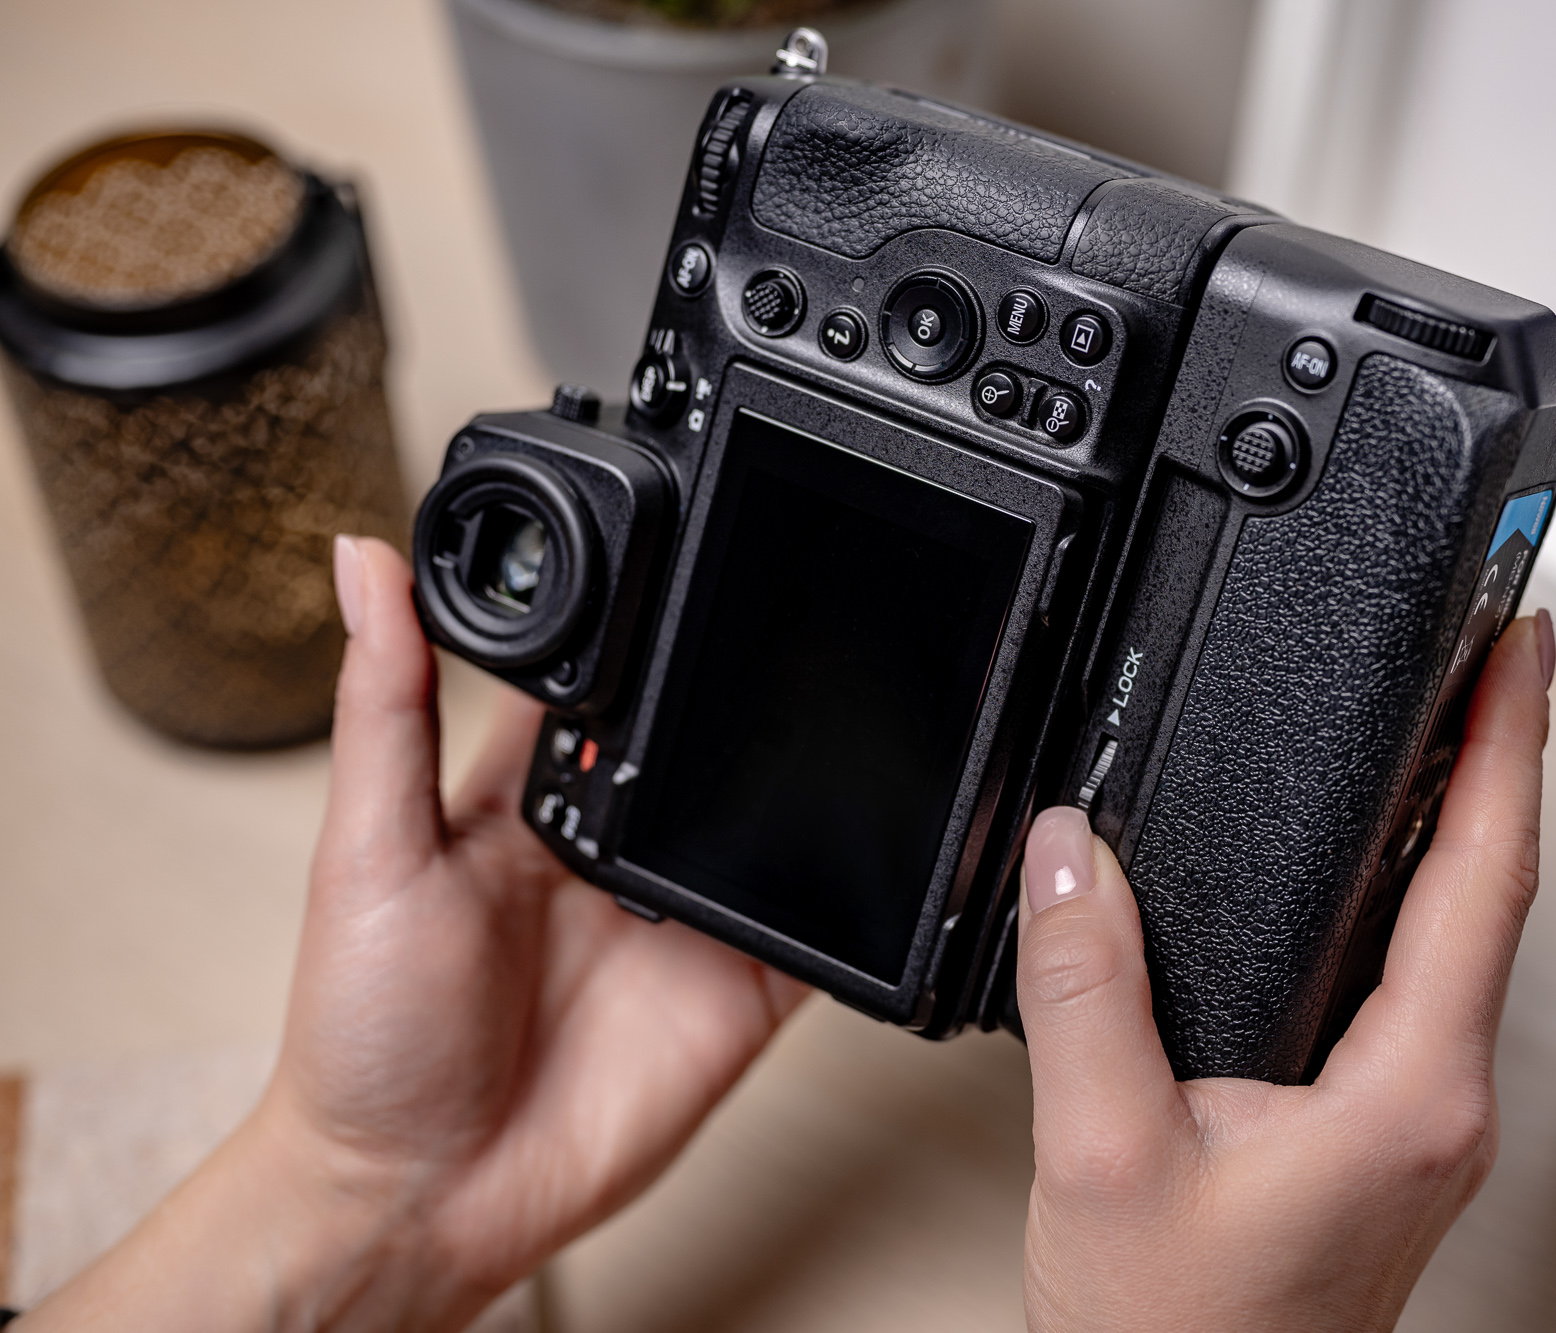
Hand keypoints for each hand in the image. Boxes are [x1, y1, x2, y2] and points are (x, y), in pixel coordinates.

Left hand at [20, 537, 804, 1331]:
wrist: (417, 1198)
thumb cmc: (364, 1040)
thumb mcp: (367, 852)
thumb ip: (385, 708)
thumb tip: (362, 564)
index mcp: (523, 808)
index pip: (597, 692)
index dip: (633, 635)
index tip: (675, 558)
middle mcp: (609, 855)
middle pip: (696, 747)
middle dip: (737, 698)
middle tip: (781, 638)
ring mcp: (679, 921)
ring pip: (766, 824)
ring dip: (797, 784)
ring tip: (830, 732)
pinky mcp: (737, 991)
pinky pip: (815, 929)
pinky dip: (848, 898)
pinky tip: (871, 853)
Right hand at [1014, 611, 1555, 1331]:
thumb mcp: (1102, 1152)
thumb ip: (1084, 989)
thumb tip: (1070, 851)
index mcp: (1409, 1091)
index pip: (1485, 878)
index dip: (1508, 743)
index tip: (1518, 644)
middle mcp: (1444, 1101)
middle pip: (1498, 891)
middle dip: (1500, 754)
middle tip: (1493, 648)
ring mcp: (1427, 1119)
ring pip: (1468, 935)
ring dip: (1468, 819)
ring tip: (1452, 722)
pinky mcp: (1394, 1131)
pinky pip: (1430, 977)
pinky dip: (1424, 888)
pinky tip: (1387, 859)